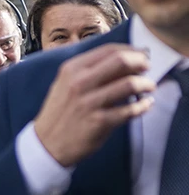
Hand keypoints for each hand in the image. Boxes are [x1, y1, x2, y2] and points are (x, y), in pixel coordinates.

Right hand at [34, 44, 155, 167]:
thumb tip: (121, 59)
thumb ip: (87, 70)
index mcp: (71, 70)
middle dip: (141, 62)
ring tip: (148, 87)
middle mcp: (79, 83)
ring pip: (130, 84)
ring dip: (146, 84)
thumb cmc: (59, 113)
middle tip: (147, 68)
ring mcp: (89, 103)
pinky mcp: (99, 122)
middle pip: (122, 61)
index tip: (140, 55)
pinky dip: (143, 106)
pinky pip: (130, 110)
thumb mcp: (64, 84)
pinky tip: (145, 105)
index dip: (130, 50)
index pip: (108, 50)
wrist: (46, 144)